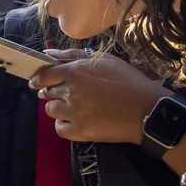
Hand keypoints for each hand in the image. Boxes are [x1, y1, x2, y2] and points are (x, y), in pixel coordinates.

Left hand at [28, 48, 166, 143]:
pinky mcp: (80, 131)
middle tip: (64, 95)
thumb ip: (75, 55)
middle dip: (51, 92)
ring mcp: (73, 113)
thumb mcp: (105, 60)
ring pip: (51, 110)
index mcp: (75, 72)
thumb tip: (50, 54)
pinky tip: (74, 121)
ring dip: (58, 108)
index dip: (39, 78)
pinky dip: (63, 125)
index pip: (44, 75)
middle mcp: (70, 92)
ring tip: (72, 108)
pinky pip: (59, 129)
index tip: (38, 82)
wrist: (147, 110)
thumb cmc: (129, 81)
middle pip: (47, 93)